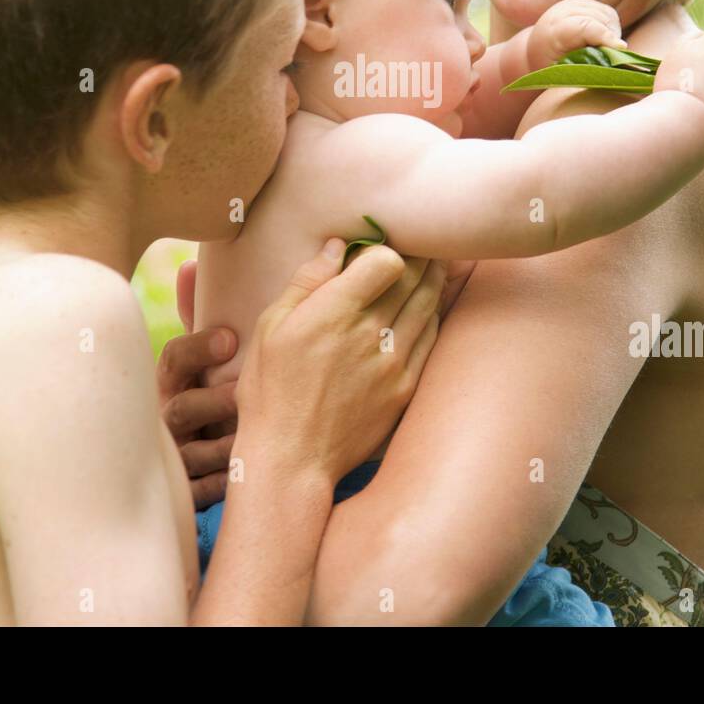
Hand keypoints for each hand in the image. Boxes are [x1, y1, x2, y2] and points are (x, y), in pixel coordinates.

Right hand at [155, 260, 240, 508]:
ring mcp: (176, 459)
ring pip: (196, 453)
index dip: (198, 347)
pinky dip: (230, 481)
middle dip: (215, 400)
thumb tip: (188, 264)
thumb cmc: (201, 398)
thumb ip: (196, 316)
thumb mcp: (196, 362)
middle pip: (182, 407)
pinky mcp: (189, 496)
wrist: (186, 467)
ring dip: (229, 442)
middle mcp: (166, 421)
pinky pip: (206, 491)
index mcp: (170, 384)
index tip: (231, 338)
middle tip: (249, 392)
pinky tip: (256, 472)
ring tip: (263, 433)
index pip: (173, 359)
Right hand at [236, 240, 442, 488]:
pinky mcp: (406, 387)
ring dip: (432, 280)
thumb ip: (307, 281)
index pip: (386, 260)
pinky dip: (430, 315)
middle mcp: (370, 333)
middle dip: (417, 256)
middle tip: (415, 247)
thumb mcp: (271, 327)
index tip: (377, 249)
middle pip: (414, 277)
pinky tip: (423, 309)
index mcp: (334, 311)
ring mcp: (393, 361)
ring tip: (429, 268)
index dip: (385, 248)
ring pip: (428, 304)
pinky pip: (431, 338)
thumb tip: (337, 245)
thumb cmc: (271, 390)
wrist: (292, 459)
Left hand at [526, 0, 625, 70]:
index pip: (582, 27)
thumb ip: (586, 65)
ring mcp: (572, 4)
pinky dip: (612, 28)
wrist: (537, 50)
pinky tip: (603, 40)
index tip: (621, 48)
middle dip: (611, 39)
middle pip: (599, 20)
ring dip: (612, 34)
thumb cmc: (553, 68)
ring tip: (603, 51)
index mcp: (552, 33)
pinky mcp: (583, 2)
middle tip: (611, 59)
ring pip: (607, 16)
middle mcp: (561, 12)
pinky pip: (609, 14)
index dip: (603, 36)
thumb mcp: (565, 72)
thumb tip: (615, 57)